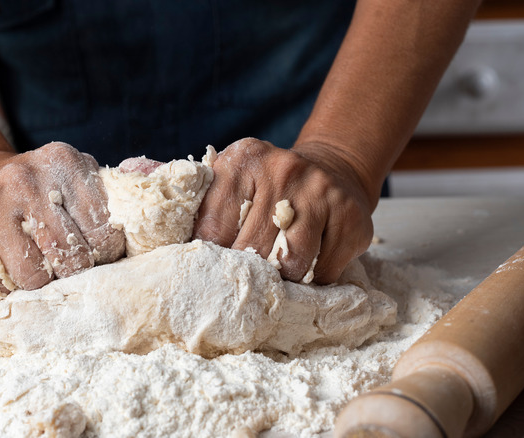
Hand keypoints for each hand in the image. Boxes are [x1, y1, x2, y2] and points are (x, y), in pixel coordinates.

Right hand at [0, 142, 124, 300]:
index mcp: (63, 163)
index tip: (101, 256)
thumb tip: (154, 230)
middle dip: (76, 273)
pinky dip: (7, 292)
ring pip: (34, 278)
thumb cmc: (39, 187)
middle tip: (72, 270)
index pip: (104, 233)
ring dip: (42, 285)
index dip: (107, 255)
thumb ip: (108, 196)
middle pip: (71, 259)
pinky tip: (11, 275)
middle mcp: (25, 180)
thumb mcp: (75, 176)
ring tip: (43, 272)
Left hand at [193, 138, 374, 283]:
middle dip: (245, 271)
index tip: (209, 271)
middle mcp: (285, 170)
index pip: (213, 229)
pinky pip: (324, 271)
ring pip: (291, 265)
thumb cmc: (268, 187)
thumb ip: (204, 208)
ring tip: (275, 273)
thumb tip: (170, 252)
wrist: (332, 168)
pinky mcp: (353, 218)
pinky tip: (309, 262)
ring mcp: (323, 193)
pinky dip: (313, 278)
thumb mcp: (233, 180)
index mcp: (244, 160)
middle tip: (243, 280)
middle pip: (252, 250)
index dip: (209, 258)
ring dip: (281, 279)